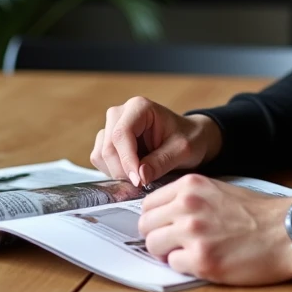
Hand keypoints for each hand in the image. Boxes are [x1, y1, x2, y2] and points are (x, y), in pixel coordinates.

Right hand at [90, 96, 222, 186]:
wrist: (191, 138)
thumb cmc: (190, 138)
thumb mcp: (182, 150)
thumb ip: (161, 162)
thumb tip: (140, 177)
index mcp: (139, 107)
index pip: (122, 134)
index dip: (127, 160)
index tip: (138, 181)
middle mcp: (121, 113)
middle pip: (108, 146)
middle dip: (122, 170)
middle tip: (141, 183)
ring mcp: (112, 126)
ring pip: (101, 154)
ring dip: (117, 171)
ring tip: (141, 176)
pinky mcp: (108, 140)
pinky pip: (100, 159)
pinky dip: (113, 171)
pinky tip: (133, 172)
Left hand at [137, 174, 291, 284]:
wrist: (285, 231)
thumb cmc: (257, 214)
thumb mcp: (219, 190)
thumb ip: (189, 198)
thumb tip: (164, 214)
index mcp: (191, 186)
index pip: (148, 203)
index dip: (155, 218)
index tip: (164, 226)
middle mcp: (188, 206)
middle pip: (145, 225)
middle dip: (157, 236)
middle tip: (174, 243)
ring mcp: (193, 233)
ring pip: (153, 246)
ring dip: (168, 252)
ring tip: (189, 252)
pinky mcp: (202, 259)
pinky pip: (173, 265)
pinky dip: (185, 266)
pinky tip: (205, 259)